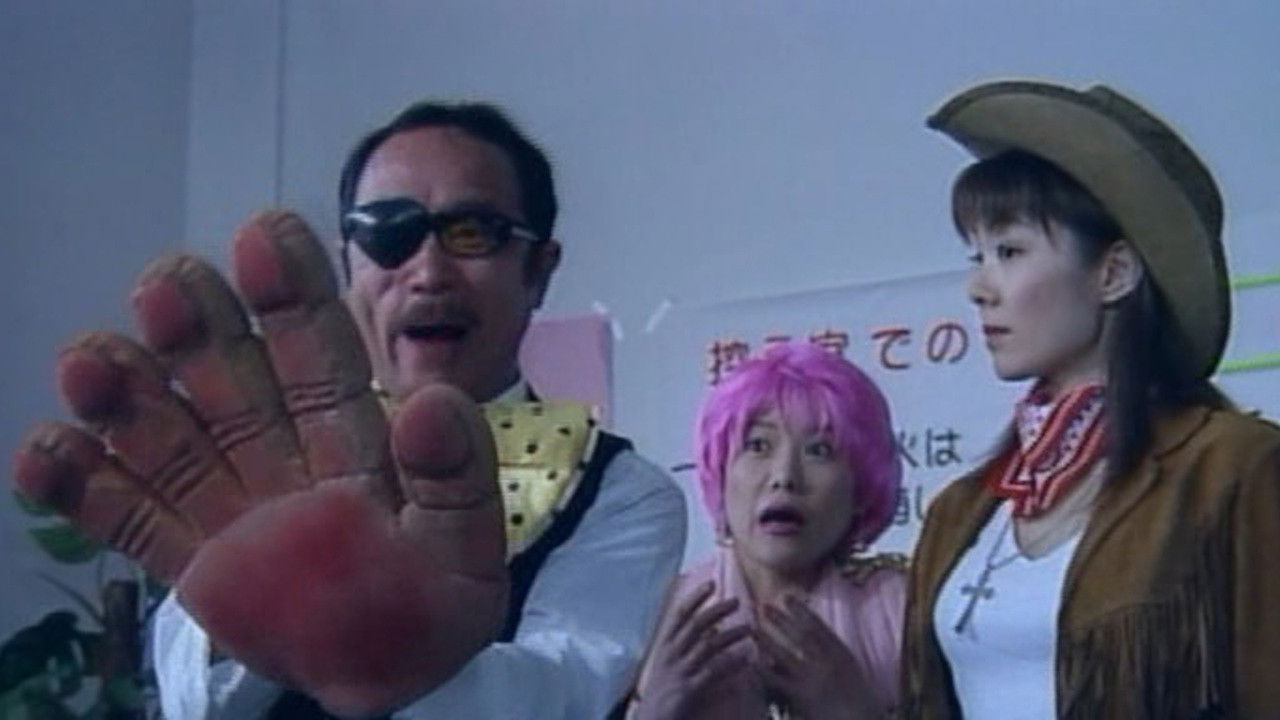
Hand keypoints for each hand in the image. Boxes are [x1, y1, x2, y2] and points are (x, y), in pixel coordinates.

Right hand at [12, 211, 507, 717]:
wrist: (390, 681)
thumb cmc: (435, 607)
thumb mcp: (466, 548)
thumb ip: (455, 477)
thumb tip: (434, 400)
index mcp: (355, 436)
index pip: (321, 351)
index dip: (295, 293)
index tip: (268, 230)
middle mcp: (283, 452)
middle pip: (232, 374)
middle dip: (200, 326)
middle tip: (167, 281)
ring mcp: (230, 501)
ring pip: (170, 430)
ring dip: (128, 393)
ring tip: (92, 358)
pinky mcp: (188, 556)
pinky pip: (129, 515)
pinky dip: (82, 487)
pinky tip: (42, 454)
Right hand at [633, 581, 750, 719]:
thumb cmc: (661, 695)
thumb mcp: (668, 666)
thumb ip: (685, 648)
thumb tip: (710, 632)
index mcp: (663, 646)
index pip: (678, 614)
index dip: (695, 597)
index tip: (711, 583)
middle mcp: (670, 655)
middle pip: (695, 624)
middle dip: (717, 610)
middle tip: (738, 601)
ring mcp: (679, 672)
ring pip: (708, 646)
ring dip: (731, 635)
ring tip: (750, 629)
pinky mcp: (689, 690)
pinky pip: (714, 672)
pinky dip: (732, 664)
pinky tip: (748, 659)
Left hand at [756, 595, 880, 719]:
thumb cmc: (863, 706)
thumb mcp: (855, 674)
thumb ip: (837, 658)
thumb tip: (821, 643)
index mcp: (842, 654)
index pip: (818, 626)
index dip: (801, 610)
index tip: (787, 597)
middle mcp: (826, 661)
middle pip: (798, 635)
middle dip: (780, 619)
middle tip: (762, 605)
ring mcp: (812, 678)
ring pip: (783, 653)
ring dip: (766, 640)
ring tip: (752, 629)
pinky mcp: (801, 696)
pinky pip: (777, 681)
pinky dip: (764, 671)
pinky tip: (751, 664)